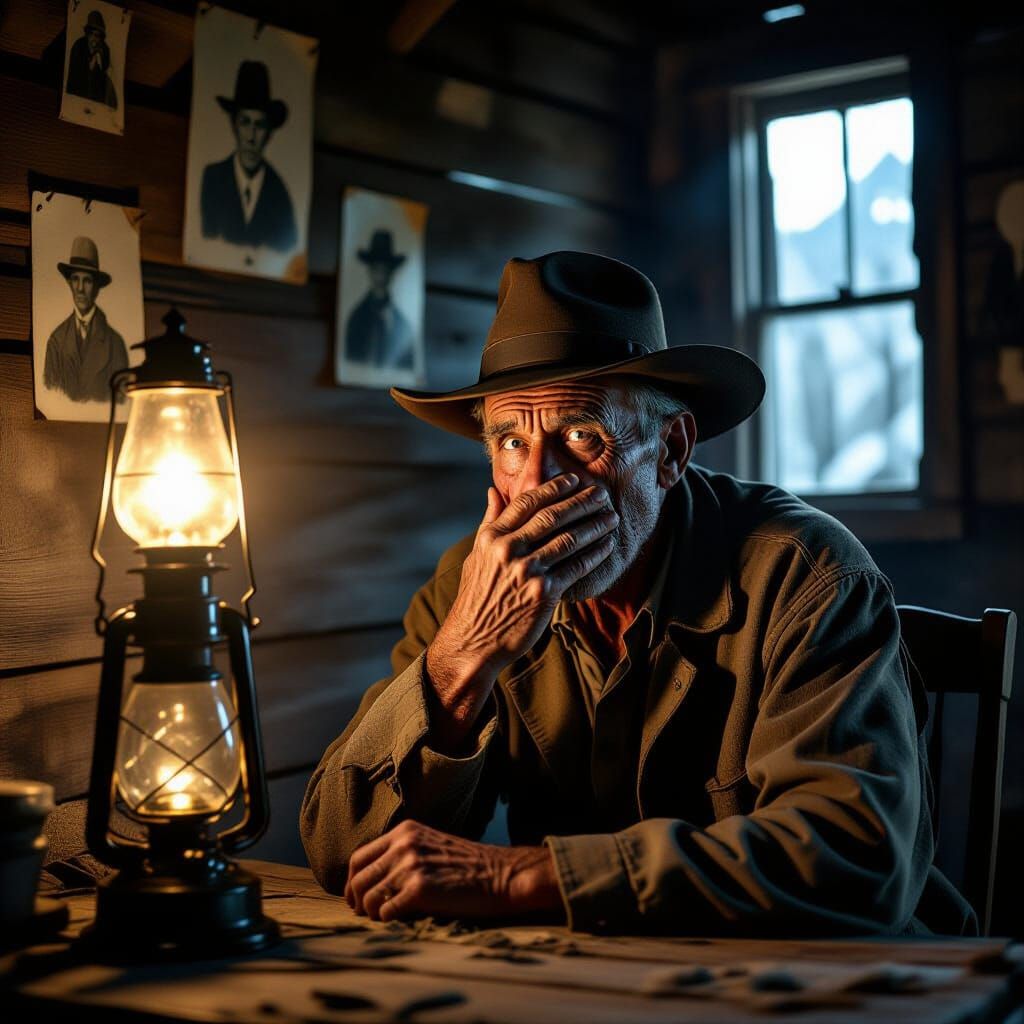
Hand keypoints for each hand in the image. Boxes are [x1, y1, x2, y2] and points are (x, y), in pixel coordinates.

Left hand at [344, 819, 560, 921]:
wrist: (500, 875)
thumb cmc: (467, 866)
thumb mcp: (430, 845)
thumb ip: (402, 853)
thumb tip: (372, 878)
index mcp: (404, 832)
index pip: (359, 856)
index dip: (352, 880)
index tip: (355, 895)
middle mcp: (403, 845)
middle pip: (358, 877)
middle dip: (355, 899)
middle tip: (361, 913)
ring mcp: (411, 866)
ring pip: (368, 897)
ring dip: (371, 912)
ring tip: (382, 917)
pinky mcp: (420, 890)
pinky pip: (386, 912)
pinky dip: (387, 920)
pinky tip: (398, 919)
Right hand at [426, 474, 617, 746]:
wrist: (474, 641)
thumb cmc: (476, 598)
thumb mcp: (476, 556)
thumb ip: (488, 523)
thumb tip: (492, 491)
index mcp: (492, 538)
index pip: (526, 503)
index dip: (553, 489)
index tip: (574, 480)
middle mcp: (508, 550)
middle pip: (552, 517)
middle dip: (580, 502)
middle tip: (601, 493)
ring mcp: (526, 571)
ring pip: (568, 540)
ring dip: (594, 526)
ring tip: (610, 518)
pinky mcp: (543, 594)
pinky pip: (576, 567)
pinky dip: (594, 555)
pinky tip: (606, 546)